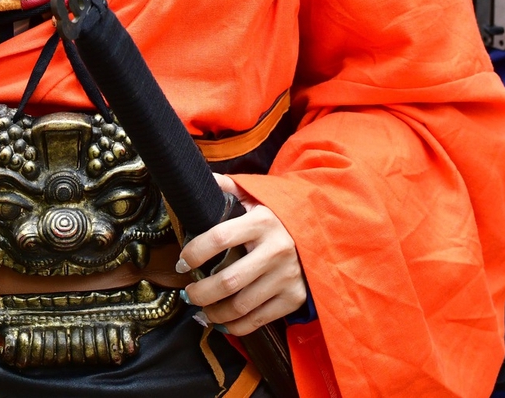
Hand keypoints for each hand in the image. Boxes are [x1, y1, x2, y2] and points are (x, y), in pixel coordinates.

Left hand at [176, 175, 306, 334]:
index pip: (219, 237)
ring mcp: (287, 276)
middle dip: (200, 292)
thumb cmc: (278, 215)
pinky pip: (257, 320)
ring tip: (201, 308)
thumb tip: (198, 178)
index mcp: (263, 220)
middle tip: (188, 293)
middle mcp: (276, 249)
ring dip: (213, 312)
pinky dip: (234, 326)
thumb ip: (228, 188)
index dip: (194, 252)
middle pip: (227, 281)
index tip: (182, 262)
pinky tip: (221, 320)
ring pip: (240, 306)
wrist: (322, 231)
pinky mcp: (294, 297)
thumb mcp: (256, 195)